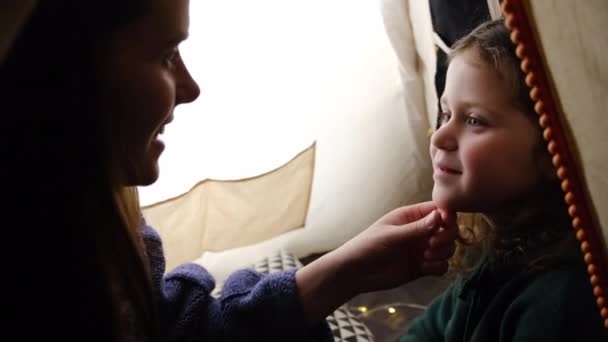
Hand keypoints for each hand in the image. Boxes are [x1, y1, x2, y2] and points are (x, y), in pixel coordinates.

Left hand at [330, 201, 457, 292]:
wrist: (356, 272)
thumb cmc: (368, 246)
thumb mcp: (392, 235)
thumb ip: (417, 228)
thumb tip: (440, 215)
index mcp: (411, 216)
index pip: (438, 209)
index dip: (447, 215)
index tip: (445, 224)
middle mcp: (419, 231)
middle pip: (448, 229)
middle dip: (446, 237)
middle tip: (431, 244)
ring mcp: (421, 249)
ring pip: (448, 248)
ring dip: (443, 252)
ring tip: (425, 256)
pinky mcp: (421, 266)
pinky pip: (441, 265)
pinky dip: (438, 267)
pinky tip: (424, 268)